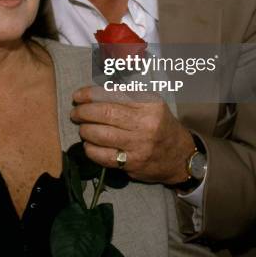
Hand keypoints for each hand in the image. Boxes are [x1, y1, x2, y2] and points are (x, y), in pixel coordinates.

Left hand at [70, 85, 195, 184]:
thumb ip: (125, 96)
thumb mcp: (150, 104)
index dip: (90, 94)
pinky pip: (105, 156)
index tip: (77, 96)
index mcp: (149, 104)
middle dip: (84, 112)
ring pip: (102, 135)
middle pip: (105, 113)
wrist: (180, 156)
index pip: (113, 94)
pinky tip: (88, 145)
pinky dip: (91, 150)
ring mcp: (140, 145)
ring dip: (85, 130)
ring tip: (81, 127)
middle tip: (75, 113)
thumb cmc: (159, 125)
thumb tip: (93, 92)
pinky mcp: (134, 163)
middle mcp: (145, 123)